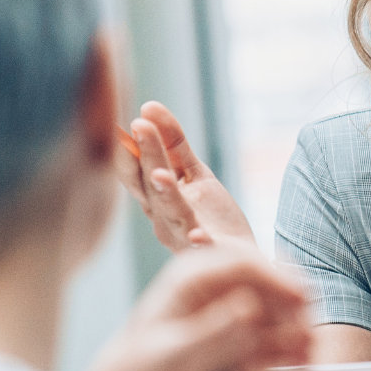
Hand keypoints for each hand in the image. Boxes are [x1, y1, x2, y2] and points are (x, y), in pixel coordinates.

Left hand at [90, 246, 311, 370]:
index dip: (276, 277)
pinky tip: (304, 369)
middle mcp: (220, 297)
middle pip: (271, 288)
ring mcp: (237, 325)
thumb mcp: (168, 356)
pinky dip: (296, 355)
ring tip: (307, 358)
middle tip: (306, 332)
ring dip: (300, 333)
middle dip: (294, 306)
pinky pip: (282, 348)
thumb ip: (210, 333)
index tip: (301, 298)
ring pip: (283, 318)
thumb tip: (249, 307)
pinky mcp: (249, 354)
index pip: (243, 265)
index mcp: (192, 281)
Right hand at [114, 102, 254, 250]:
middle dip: (146, 154)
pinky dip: (198, 241)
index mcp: (154, 198)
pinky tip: (200, 235)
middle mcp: (161, 217)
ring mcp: (182, 236)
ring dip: (164, 192)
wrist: (244, 265)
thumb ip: (174, 142)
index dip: (129, 145)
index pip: (134, 168)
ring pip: (171, 211)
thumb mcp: (195, 174)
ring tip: (161, 174)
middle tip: (139, 125)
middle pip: (149, 182)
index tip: (127, 118)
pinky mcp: (209, 253)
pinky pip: (201, 248)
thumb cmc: (214, 219)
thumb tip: (149, 105)